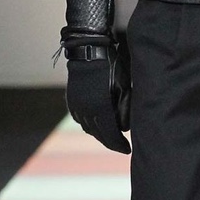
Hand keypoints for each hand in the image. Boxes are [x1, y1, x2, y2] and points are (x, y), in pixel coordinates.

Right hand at [65, 37, 131, 153]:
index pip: (111, 134)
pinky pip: (81, 119)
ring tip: (111, 136)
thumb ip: (125, 108)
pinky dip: (90, 125)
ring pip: (88, 128)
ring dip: (100, 134)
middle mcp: (86, 110)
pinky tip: (97, 124)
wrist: (88, 50)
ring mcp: (76, 106)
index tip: (128, 150)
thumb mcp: (124, 85)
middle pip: (99, 134)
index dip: (120, 145)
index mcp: (100, 107)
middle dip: (110, 142)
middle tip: (121, 147)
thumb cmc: (111, 65)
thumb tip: (124, 128)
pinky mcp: (71, 100)